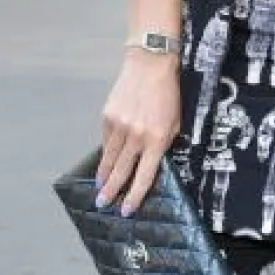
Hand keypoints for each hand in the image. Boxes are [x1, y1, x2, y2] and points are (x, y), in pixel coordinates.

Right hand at [96, 50, 181, 215]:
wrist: (150, 64)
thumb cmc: (169, 95)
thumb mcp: (175, 123)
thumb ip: (163, 144)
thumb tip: (151, 164)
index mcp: (157, 140)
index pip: (144, 176)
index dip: (134, 196)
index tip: (126, 210)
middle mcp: (137, 136)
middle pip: (121, 171)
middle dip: (112, 191)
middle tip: (103, 205)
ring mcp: (120, 126)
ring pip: (109, 159)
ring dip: (104, 176)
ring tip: (100, 189)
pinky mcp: (108, 116)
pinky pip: (106, 141)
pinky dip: (105, 153)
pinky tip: (104, 162)